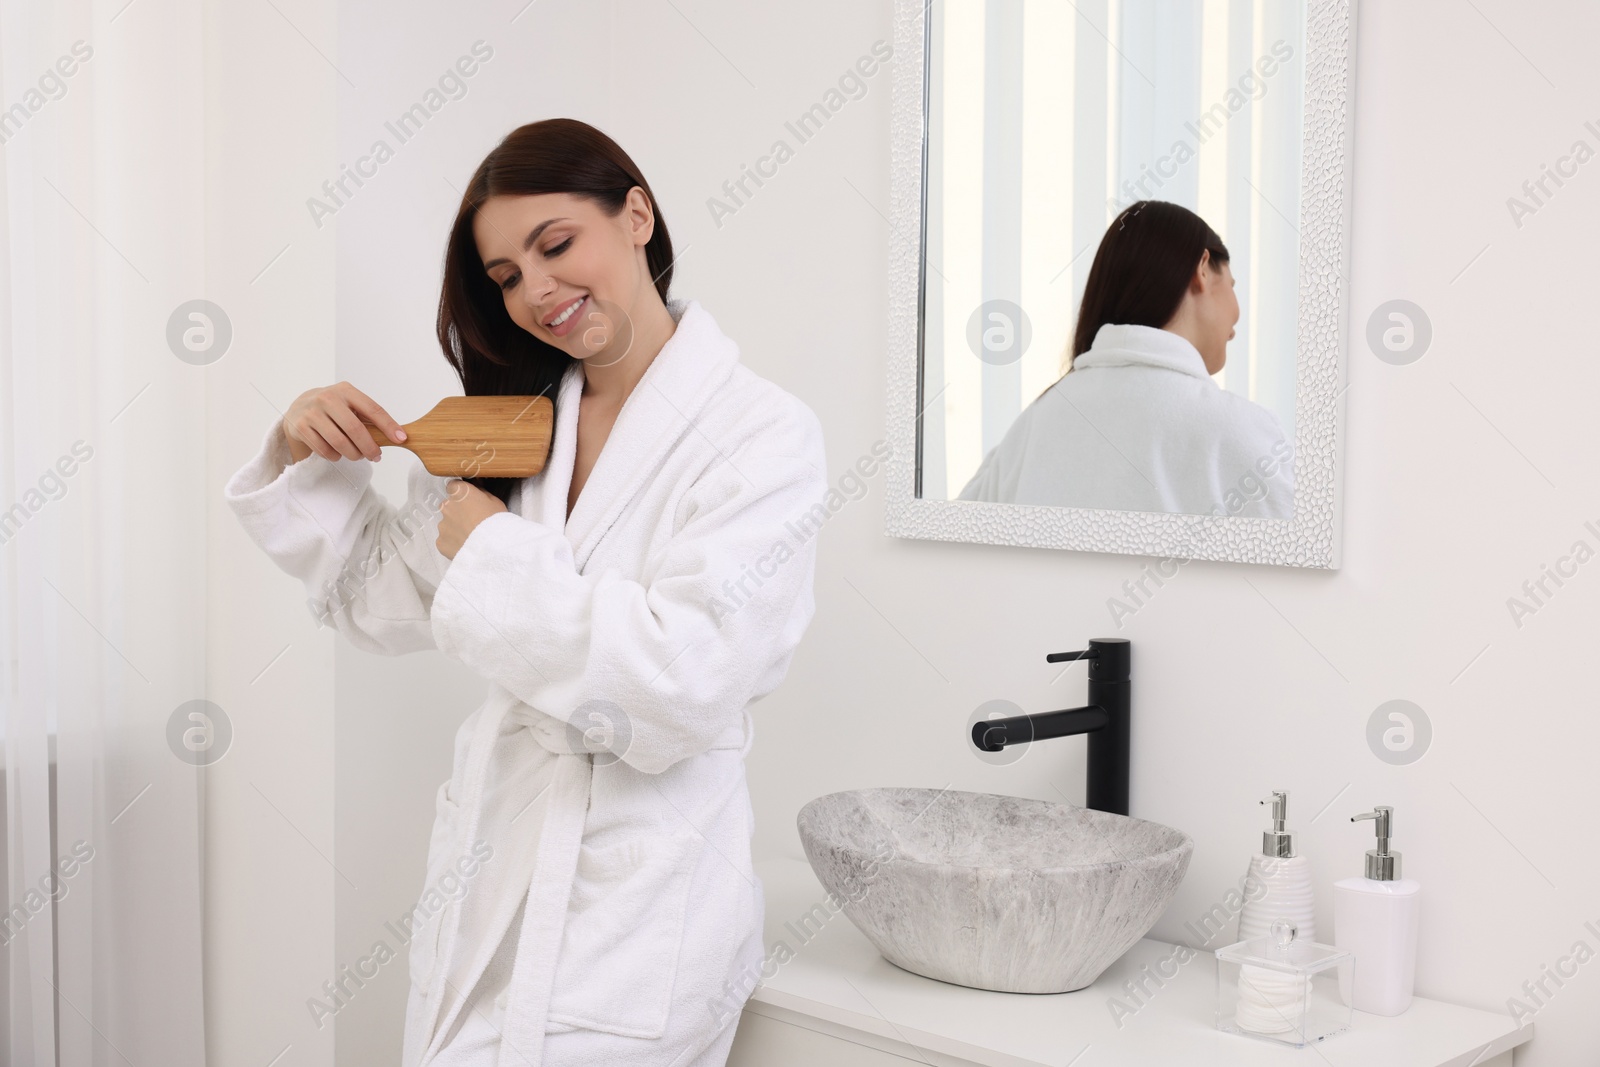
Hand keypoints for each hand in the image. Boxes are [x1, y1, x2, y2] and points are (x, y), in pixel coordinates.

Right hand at [282, 381, 405, 463]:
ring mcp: (312, 412)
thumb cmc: (332, 408)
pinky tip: (338, 453)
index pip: (373, 409)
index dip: (388, 425)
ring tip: (357, 455)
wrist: (299, 408)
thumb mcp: (349, 405)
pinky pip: (325, 450)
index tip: (401, 438)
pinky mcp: (300, 427)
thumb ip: (368, 417)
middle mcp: (328, 398)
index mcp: (346, 391)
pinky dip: (335, 456)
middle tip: (376, 456)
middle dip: (369, 447)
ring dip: (353, 454)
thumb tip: (396, 435)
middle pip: (355, 429)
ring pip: (340, 443)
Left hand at [437, 479, 507, 559]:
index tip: (469, 500)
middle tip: (472, 521)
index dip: (461, 493)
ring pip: (447, 523)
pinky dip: (453, 542)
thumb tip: (475, 489)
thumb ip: (480, 492)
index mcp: (459, 492)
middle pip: (449, 506)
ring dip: (455, 527)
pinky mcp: (440, 542)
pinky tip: (465, 545)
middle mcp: (446, 506)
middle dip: (458, 511)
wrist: (493, 548)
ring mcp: (442, 525)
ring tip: (470, 536)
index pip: (453, 486)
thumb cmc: (496, 521)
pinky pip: (445, 539)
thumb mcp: (495, 500)